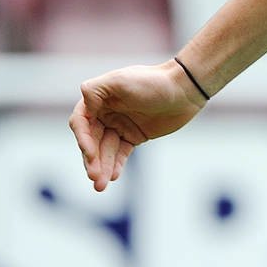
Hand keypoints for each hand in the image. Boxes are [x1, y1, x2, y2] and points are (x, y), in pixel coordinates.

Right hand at [69, 59, 206, 191]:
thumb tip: (82, 100)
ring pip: (105, 150)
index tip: (89, 153)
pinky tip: (113, 176)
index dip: (83, 139)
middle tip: (94, 177)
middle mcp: (105, 113)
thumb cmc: (154, 81)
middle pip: (92, 140)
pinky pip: (120, 154)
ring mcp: (120, 126)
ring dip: (101, 167)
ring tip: (100, 186)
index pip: (81, 122)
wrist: (185, 89)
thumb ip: (96, 90)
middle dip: (91, 159)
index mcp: (98, 99)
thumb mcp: (121, 80)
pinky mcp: (134, 136)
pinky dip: (115, 164)